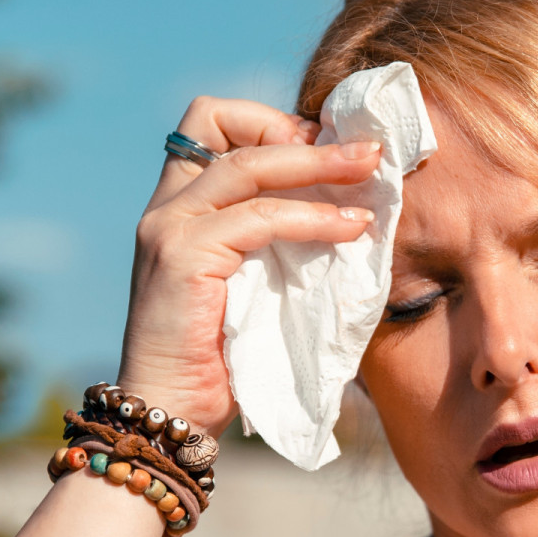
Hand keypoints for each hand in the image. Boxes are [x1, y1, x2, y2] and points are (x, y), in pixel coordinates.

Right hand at [116, 96, 382, 432]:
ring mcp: (169, 228)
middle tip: (365, 151)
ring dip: (319, 164)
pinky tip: (351, 229)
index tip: (325, 150)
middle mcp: (165, 208)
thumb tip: (348, 204)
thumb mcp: (252, 282)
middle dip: (300, 130)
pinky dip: (313, 217)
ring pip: (249, 163)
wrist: (173, 415)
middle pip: (221, 121)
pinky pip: (260, 217)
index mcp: (177, 207)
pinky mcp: (183, 257)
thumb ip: (275, 239)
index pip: (210, 122)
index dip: (268, 122)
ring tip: (372, 176)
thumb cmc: (220, 361)